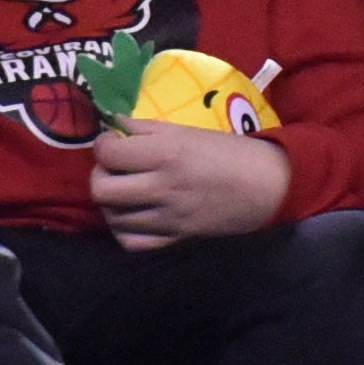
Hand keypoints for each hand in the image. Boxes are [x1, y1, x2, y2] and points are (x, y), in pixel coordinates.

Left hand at [92, 117, 292, 247]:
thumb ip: (146, 128)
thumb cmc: (227, 151)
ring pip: (113, 218)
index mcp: (165, 154)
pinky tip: (131, 215)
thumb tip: (114, 122)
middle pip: (102, 190)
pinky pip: (132, 243)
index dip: (103, 145)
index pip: (109, 154)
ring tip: (122, 190)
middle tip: (113, 167)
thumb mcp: (186, 130)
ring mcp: (167, 218)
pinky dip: (124, 230)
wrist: (264, 185)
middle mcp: (161, 187)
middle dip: (99, 175)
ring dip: (110, 202)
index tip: (112, 142)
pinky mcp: (175, 238)